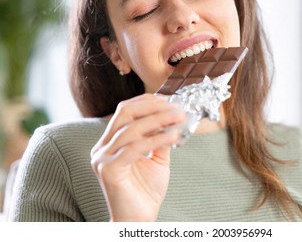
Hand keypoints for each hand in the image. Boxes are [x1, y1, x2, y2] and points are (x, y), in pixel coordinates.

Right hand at [91, 94, 185, 220]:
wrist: (139, 220)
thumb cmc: (145, 191)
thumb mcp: (156, 158)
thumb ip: (159, 138)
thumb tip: (172, 117)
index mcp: (110, 142)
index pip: (125, 111)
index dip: (148, 102)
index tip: (170, 101)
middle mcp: (102, 147)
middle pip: (124, 112)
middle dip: (153, 107)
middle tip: (176, 108)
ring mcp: (102, 158)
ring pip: (132, 129)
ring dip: (160, 120)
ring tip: (180, 118)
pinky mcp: (109, 169)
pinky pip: (136, 147)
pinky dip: (157, 139)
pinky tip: (174, 136)